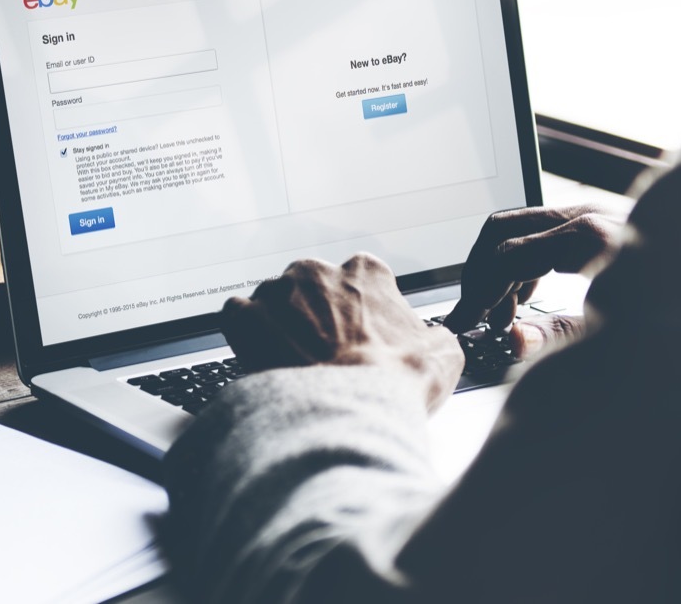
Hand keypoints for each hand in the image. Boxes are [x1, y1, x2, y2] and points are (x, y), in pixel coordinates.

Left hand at [222, 255, 463, 410]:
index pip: (360, 281)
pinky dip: (245, 334)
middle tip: (323, 354)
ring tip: (291, 364)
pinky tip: (259, 358)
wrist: (347, 410)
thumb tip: (432, 340)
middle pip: (312, 289)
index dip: (359, 312)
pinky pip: (238, 316)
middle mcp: (317, 270)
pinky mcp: (244, 315)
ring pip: (274, 301)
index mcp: (365, 272)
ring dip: (280, 326)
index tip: (359, 336)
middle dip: (314, 317)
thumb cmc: (395, 382)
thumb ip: (433, 335)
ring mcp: (277, 290)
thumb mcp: (442, 355)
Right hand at [442, 204, 620, 333]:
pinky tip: (523, 297)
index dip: (480, 291)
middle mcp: (585, 217)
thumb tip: (516, 340)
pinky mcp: (594, 225)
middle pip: (502, 230)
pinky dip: (519, 262)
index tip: (465, 320)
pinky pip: (539, 234)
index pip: (507, 255)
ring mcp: (589, 216)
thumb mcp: (622, 330)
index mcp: (590, 237)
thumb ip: (564, 334)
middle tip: (472, 313)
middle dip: (479, 273)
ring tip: (500, 315)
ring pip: (516, 228)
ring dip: (497, 268)